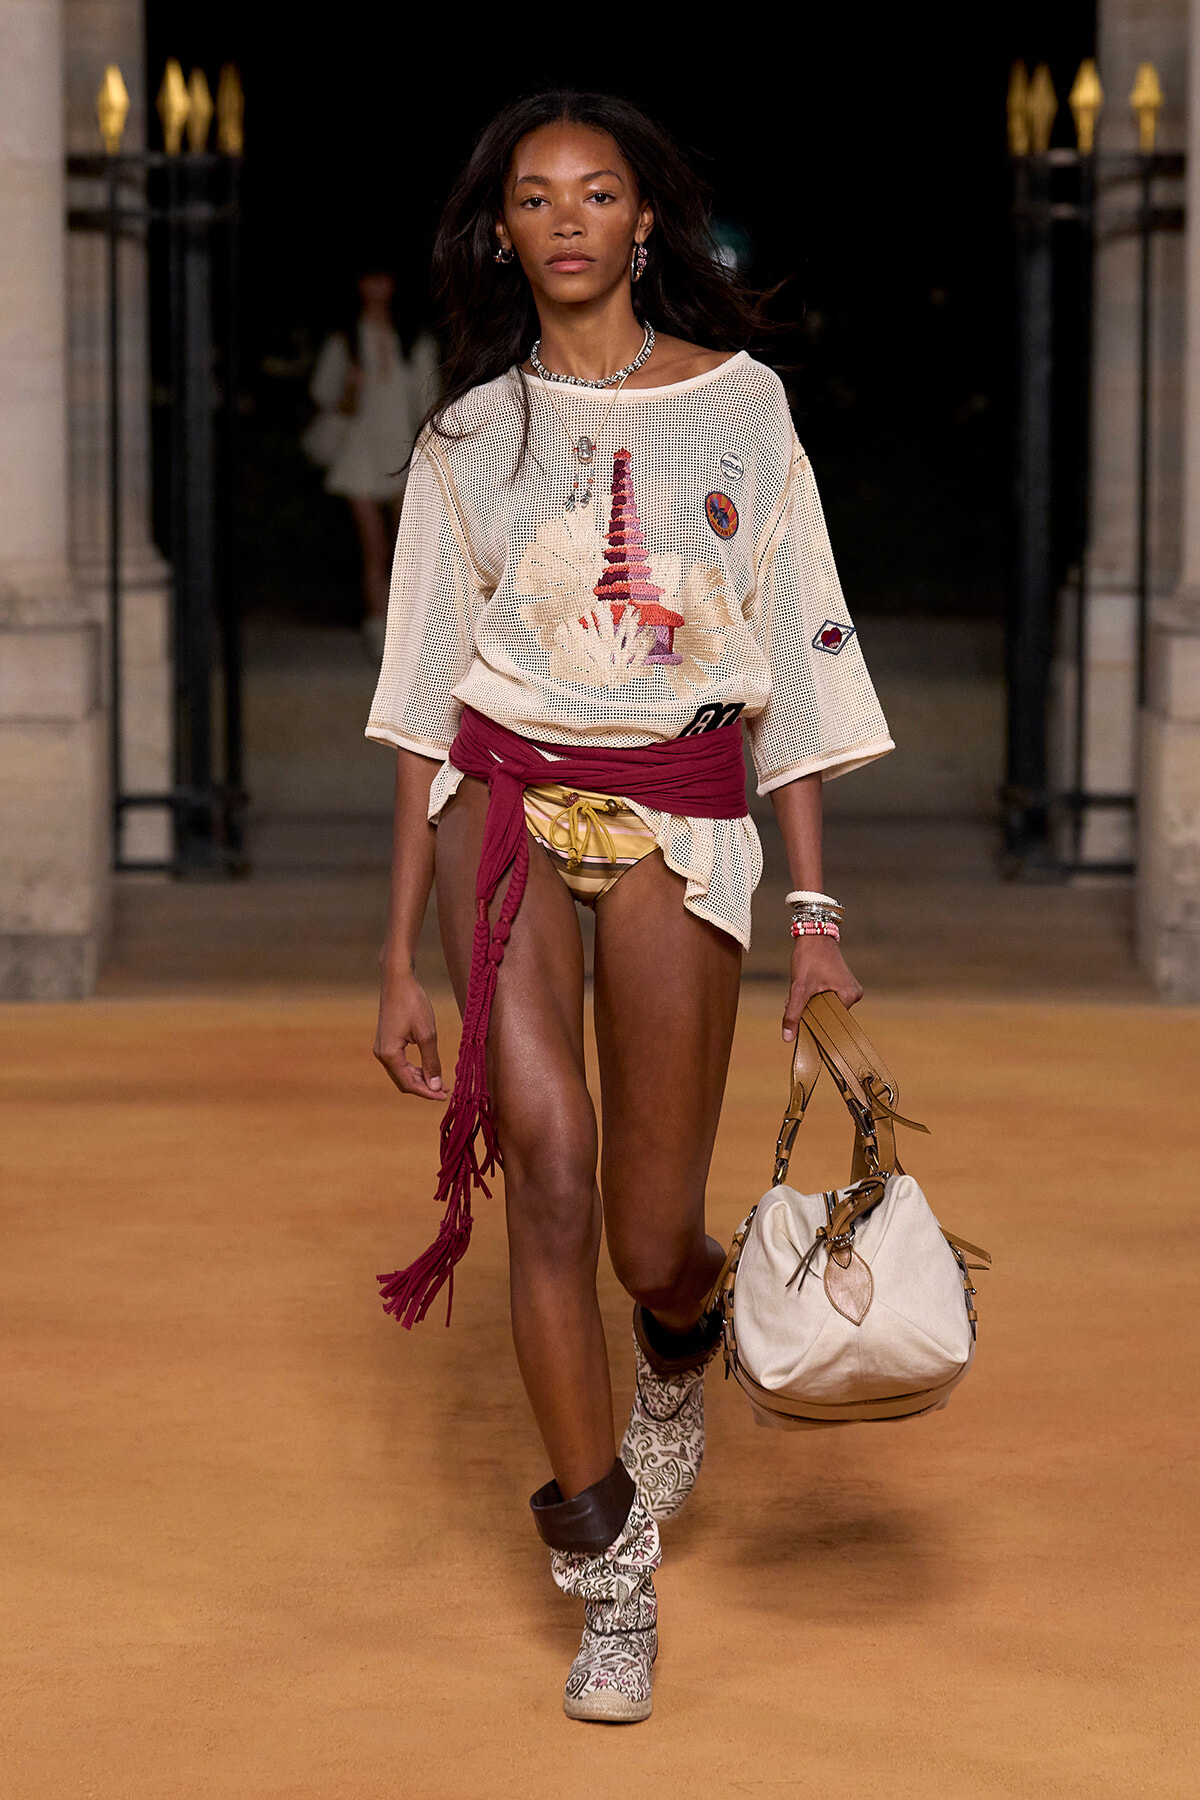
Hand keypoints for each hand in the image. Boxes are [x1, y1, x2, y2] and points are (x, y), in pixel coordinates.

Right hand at [374, 967, 447, 1100]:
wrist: (398, 979)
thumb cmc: (413, 1003)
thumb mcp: (427, 1034)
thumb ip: (431, 1062)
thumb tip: (435, 1086)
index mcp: (389, 1054)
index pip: (408, 1083)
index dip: (427, 1092)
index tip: (444, 1096)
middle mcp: (381, 1054)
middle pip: (403, 1081)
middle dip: (424, 1087)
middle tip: (445, 1090)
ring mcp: (382, 1047)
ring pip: (401, 1072)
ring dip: (420, 1078)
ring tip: (440, 1081)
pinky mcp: (386, 1040)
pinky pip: (400, 1062)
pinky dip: (414, 1067)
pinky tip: (428, 1067)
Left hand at [782, 936, 862, 1041]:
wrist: (813, 933)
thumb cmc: (809, 957)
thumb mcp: (799, 988)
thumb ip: (793, 1013)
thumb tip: (788, 1038)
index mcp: (850, 996)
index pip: (829, 1022)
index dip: (811, 1021)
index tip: (798, 1016)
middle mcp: (854, 994)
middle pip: (827, 1014)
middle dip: (808, 1010)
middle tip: (794, 999)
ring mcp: (848, 988)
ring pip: (824, 1006)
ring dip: (808, 1003)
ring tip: (799, 989)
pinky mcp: (841, 983)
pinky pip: (826, 997)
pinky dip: (812, 996)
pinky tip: (804, 987)